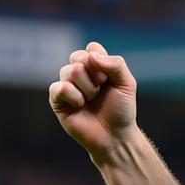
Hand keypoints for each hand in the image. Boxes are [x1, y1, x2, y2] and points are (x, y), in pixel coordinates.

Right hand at [49, 41, 138, 162]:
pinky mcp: (57, 99)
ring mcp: (67, 85)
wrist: (114, 136)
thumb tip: (92, 56)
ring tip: (92, 100)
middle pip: (78, 56)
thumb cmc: (121, 110)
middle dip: (95, 76)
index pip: (92, 48)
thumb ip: (116, 64)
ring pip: (70, 71)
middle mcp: (79, 73)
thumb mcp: (127, 84)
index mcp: (96, 66)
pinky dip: (74, 97)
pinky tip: (80, 106)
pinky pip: (59, 87)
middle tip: (100, 91)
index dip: (102, 63)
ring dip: (87, 88)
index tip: (110, 79)